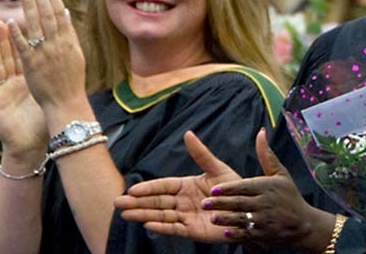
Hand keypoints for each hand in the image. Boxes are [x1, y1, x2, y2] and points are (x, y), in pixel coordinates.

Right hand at [0, 21, 46, 156]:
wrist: (28, 147)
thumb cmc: (39, 124)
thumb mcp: (46, 98)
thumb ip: (51, 81)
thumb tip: (67, 64)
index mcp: (26, 80)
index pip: (26, 55)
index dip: (25, 39)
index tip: (27, 20)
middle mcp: (12, 83)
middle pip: (9, 56)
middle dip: (7, 37)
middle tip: (4, 17)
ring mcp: (1, 91)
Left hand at [7, 0, 85, 109]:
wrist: (66, 102)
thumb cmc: (71, 81)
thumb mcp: (76, 54)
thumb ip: (69, 33)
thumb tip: (66, 12)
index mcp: (68, 40)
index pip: (59, 11)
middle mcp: (57, 44)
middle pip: (48, 14)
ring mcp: (45, 53)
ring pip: (37, 26)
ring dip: (30, 7)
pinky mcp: (32, 64)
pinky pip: (23, 46)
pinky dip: (17, 33)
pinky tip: (10, 20)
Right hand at [115, 130, 243, 242]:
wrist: (247, 208)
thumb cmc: (233, 188)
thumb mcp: (217, 168)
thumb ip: (201, 154)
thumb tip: (188, 134)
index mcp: (186, 185)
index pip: (163, 186)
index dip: (148, 188)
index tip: (132, 188)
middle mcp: (183, 201)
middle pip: (156, 202)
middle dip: (137, 202)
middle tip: (118, 202)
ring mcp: (187, 216)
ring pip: (161, 215)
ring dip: (143, 214)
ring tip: (126, 214)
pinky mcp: (193, 230)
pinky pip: (175, 229)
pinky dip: (162, 227)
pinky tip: (148, 225)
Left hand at [197, 129, 336, 250]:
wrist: (303, 224)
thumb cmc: (289, 196)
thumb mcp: (281, 173)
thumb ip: (266, 154)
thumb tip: (260, 132)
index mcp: (267, 187)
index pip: (245, 187)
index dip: (229, 188)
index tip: (213, 188)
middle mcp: (265, 203)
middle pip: (240, 203)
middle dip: (222, 203)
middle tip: (204, 203)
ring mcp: (265, 221)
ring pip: (242, 219)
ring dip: (227, 219)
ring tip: (212, 218)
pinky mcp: (264, 235)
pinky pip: (248, 234)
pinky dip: (237, 234)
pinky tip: (225, 233)